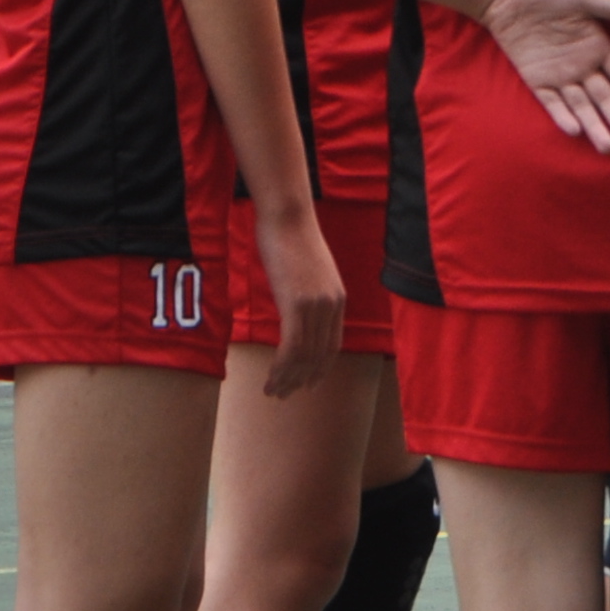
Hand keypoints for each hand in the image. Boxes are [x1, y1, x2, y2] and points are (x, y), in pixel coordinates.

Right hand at [250, 199, 341, 395]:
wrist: (287, 215)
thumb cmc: (291, 237)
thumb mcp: (307, 270)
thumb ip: (307, 293)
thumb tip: (295, 308)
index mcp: (338, 298)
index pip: (333, 344)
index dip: (320, 368)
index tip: (307, 384)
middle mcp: (332, 305)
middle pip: (319, 356)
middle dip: (301, 380)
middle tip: (283, 395)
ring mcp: (316, 306)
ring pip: (304, 356)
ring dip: (287, 378)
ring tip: (272, 393)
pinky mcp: (297, 304)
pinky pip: (292, 346)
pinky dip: (282, 367)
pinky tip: (271, 377)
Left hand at [481, 0, 609, 149]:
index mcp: (598, 47)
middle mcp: (583, 66)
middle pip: (605, 99)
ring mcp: (560, 76)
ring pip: (581, 106)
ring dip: (593, 126)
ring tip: (607, 147)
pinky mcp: (536, 81)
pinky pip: (551, 103)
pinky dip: (562, 116)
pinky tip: (574, 131)